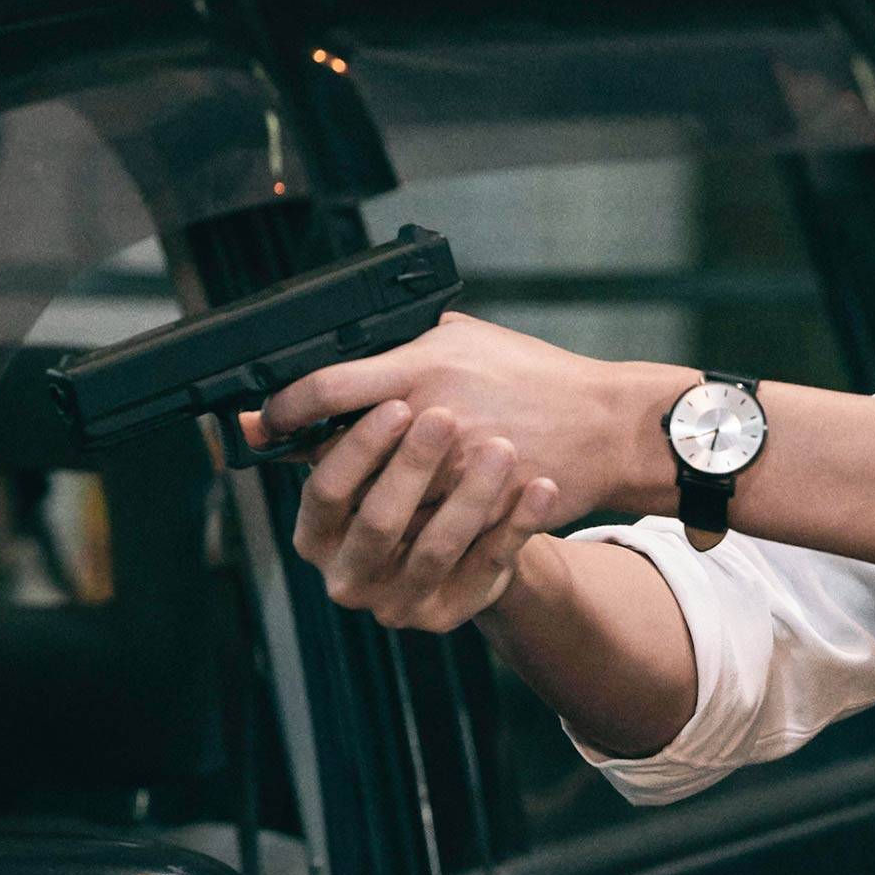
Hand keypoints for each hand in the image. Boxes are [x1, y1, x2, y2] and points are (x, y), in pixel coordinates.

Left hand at [249, 310, 678, 527]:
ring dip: (359, 506)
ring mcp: (454, 473)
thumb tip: (343, 357)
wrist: (606, 427)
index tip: (269, 420)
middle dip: (320, 465)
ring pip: (375, 503)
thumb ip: (403, 348)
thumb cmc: (536, 377)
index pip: (327, 388)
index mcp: (423, 367)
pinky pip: (420, 535)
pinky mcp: (477, 514)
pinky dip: (404, 533)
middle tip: (306, 465)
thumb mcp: (466, 339)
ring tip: (353, 502)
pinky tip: (398, 526)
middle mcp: (433, 417)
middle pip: (341, 456)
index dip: (286, 408)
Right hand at [271, 398, 561, 628]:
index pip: (326, 492)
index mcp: (316, 537)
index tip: (397, 405)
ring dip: (470, 494)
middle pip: (378, 522)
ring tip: (503, 448)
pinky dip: (517, 524)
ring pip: (436, 547)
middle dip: (414, 466)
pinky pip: (488, 565)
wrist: (462, 541)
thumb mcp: (364, 466)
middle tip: (447, 417)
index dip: (360, 447)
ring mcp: (397, 604)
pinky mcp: (450, 612)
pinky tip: (540, 487)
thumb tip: (251, 417)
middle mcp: (348, 578)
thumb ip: (323, 437)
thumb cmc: (408, 488)